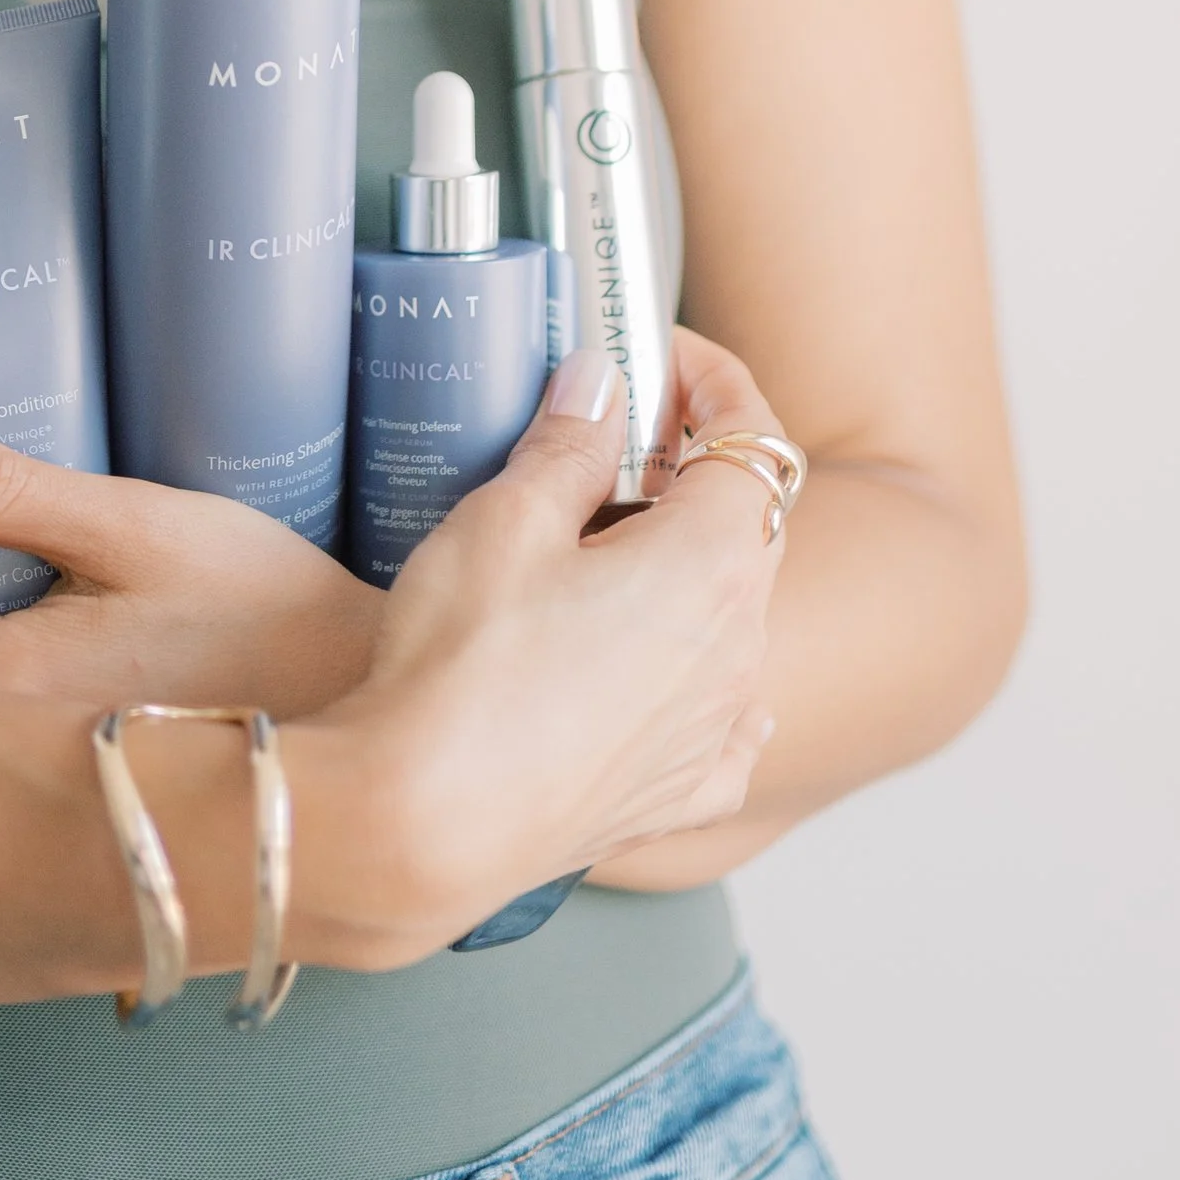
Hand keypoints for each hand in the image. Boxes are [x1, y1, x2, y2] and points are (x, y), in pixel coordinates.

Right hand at [319, 325, 789, 948]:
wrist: (424, 825)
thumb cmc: (465, 666)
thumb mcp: (506, 520)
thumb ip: (570, 441)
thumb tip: (604, 382)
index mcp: (712, 563)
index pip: (756, 436)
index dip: (715, 379)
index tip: (660, 354)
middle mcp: (739, 647)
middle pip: (747, 521)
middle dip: (692, 464)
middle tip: (609, 439)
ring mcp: (717, 728)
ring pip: (730, 614)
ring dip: (683, 562)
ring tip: (594, 547)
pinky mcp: (678, 792)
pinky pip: (720, 720)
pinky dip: (696, 674)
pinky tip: (655, 669)